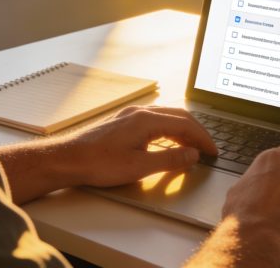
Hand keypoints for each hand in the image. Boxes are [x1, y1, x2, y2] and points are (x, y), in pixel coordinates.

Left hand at [60, 106, 217, 187]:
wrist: (67, 159)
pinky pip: (154, 121)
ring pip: (165, 117)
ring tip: (192, 146)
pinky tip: (167, 142)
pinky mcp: (122, 122)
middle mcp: (140, 112)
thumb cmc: (98, 163)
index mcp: (147, 119)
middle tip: (207, 148)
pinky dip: (168, 130)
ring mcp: (130, 115)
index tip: (213, 151)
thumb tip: (192, 155)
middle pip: (178, 116)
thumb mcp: (139, 166)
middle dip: (196, 132)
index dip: (202, 138)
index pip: (185, 124)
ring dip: (182, 130)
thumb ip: (169, 160)